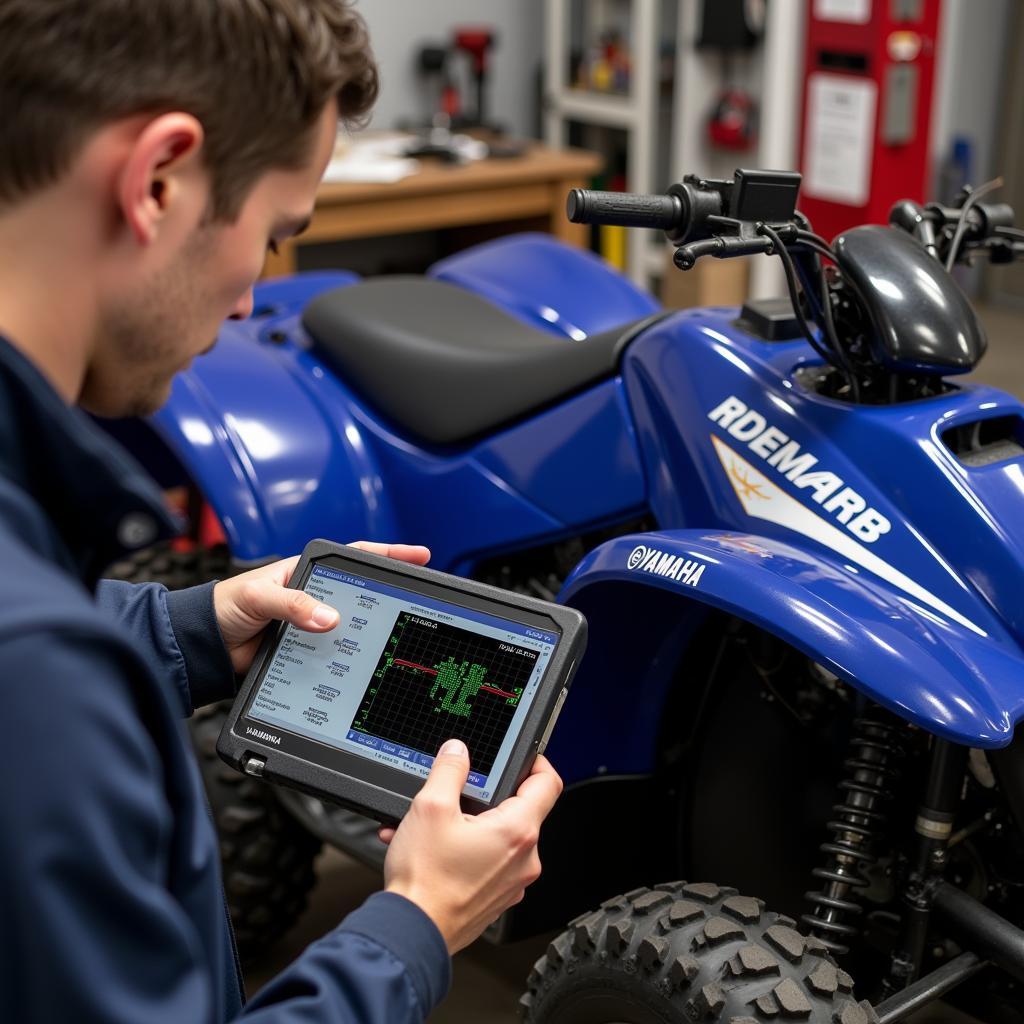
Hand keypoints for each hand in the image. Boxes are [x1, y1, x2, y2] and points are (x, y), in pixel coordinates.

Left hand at [212, 541, 430, 673]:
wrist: (203, 647)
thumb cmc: (223, 608)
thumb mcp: (258, 597)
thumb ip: (292, 604)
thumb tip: (328, 618)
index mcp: (306, 572)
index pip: (355, 557)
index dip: (388, 554)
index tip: (419, 555)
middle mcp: (315, 597)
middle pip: (361, 593)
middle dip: (390, 594)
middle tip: (417, 597)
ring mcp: (312, 626)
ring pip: (351, 627)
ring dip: (368, 632)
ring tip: (396, 634)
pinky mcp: (307, 653)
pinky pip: (334, 655)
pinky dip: (347, 660)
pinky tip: (362, 665)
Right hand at [382, 739, 562, 953]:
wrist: (411, 933)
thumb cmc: (425, 880)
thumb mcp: (430, 807)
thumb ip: (449, 770)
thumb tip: (457, 752)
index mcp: (518, 831)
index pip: (548, 783)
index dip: (536, 761)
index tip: (523, 756)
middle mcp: (524, 860)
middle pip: (519, 810)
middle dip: (486, 798)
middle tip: (457, 795)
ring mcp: (512, 883)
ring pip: (498, 838)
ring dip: (467, 825)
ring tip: (431, 827)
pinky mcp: (496, 898)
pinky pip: (487, 862)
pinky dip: (464, 851)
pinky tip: (432, 850)